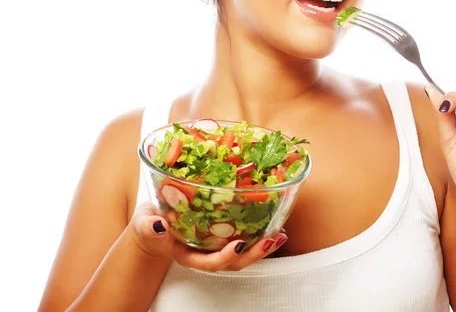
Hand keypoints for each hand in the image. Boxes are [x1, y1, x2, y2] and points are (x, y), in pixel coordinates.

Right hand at [127, 200, 287, 270]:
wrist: (154, 223)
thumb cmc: (150, 223)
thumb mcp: (144, 223)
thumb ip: (148, 226)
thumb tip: (158, 226)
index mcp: (188, 254)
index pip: (209, 262)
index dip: (225, 257)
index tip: (239, 245)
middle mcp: (205, 253)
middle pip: (233, 262)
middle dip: (254, 254)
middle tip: (272, 239)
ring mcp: (216, 245)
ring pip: (243, 253)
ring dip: (263, 246)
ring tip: (280, 234)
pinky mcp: (222, 233)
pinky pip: (243, 236)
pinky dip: (259, 232)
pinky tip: (274, 223)